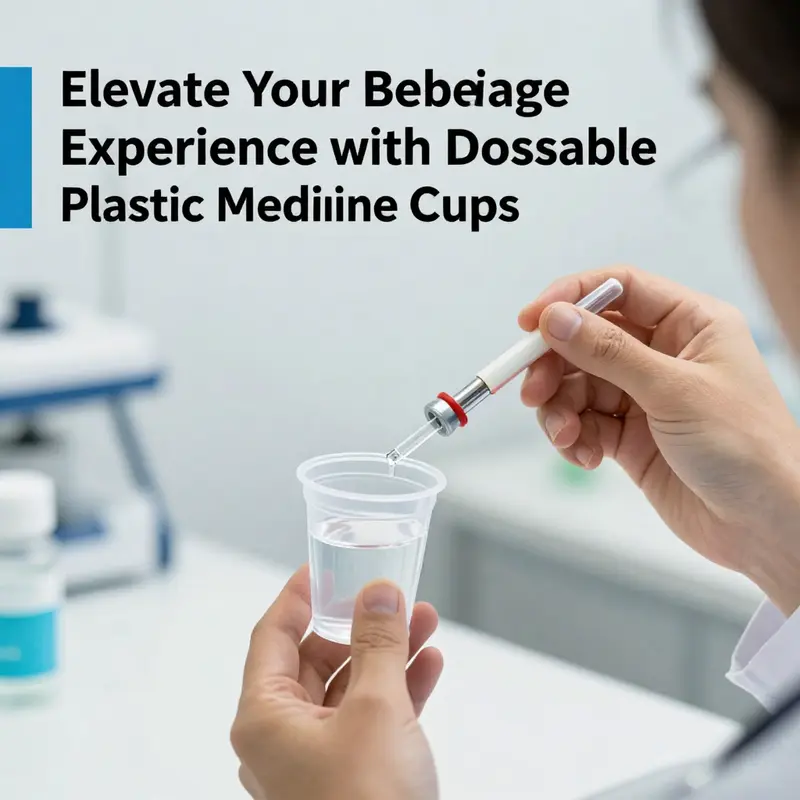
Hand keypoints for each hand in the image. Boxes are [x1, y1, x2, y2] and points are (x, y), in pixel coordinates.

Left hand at [230, 567, 441, 799]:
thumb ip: (377, 643)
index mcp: (266, 717)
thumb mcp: (376, 708)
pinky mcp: (352, 776)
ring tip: (424, 621)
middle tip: (390, 595)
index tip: (323, 567)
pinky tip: (429, 665)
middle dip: (360, 624)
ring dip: (388, 653)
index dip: (298, 596)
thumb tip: (378, 593)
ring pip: (350, 687)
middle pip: (316, 659)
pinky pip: (372, 718)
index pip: (272, 635)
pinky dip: (400, 689)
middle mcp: (284, 737)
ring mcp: (319, 759)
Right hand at [519, 266, 799, 615]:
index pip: (618, 288)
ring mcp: (644, 395)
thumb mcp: (674, 391)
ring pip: (577, 384)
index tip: (530, 322)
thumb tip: (556, 319)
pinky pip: (583, 422)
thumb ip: (608, 352)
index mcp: (690, 323)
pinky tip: (585, 457)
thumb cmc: (748, 450)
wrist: (766, 527)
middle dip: (554, 365)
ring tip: (566, 437)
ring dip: (560, 410)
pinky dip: (573, 437)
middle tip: (534, 391)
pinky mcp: (630, 435)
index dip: (569, 299)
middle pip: (586, 339)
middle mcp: (664, 354)